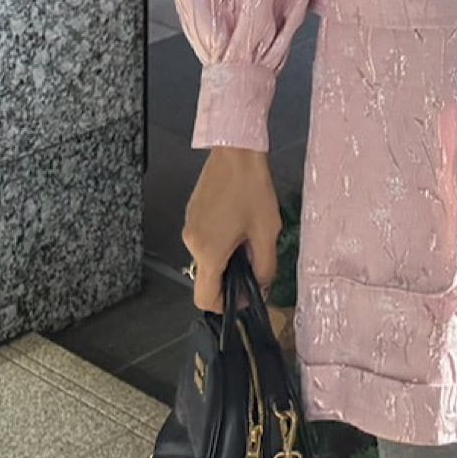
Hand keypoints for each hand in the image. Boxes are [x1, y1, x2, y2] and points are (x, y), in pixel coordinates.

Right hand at [182, 146, 282, 314]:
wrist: (236, 151)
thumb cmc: (252, 189)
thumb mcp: (267, 232)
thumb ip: (264, 266)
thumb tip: (261, 287)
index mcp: (208, 252)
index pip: (205, 299)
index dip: (225, 305)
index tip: (245, 296)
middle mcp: (191, 243)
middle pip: (208, 277)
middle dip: (231, 277)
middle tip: (255, 260)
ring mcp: (189, 226)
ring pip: (207, 257)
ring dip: (227, 256)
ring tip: (250, 236)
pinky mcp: (192, 213)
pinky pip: (205, 238)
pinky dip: (220, 241)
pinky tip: (239, 222)